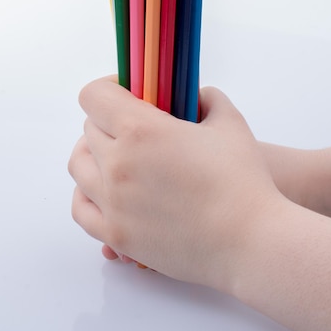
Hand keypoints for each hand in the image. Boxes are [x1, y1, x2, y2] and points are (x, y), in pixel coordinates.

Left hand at [68, 76, 285, 289]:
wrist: (251, 242)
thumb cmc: (243, 181)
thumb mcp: (230, 123)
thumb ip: (208, 100)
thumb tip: (197, 95)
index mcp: (140, 129)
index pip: (93, 96)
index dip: (108, 88)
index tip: (125, 93)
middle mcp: (117, 163)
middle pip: (88, 130)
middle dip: (108, 122)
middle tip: (131, 128)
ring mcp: (112, 202)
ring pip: (79, 167)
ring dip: (93, 156)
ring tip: (114, 158)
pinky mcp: (116, 233)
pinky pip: (80, 209)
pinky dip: (86, 195)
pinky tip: (103, 191)